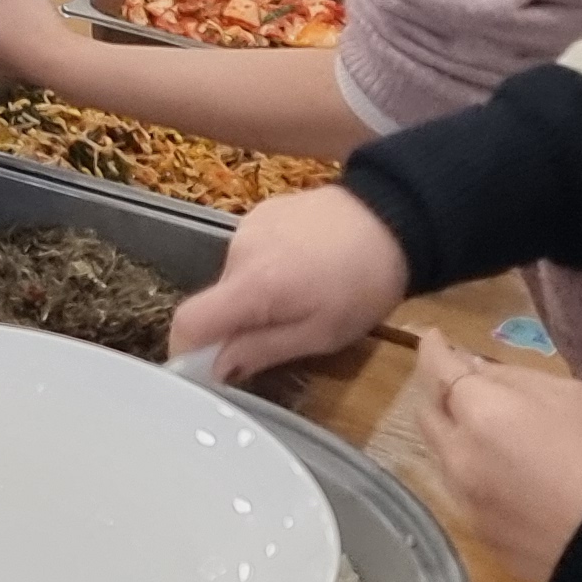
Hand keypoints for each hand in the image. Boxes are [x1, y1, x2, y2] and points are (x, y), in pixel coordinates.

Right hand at [163, 183, 408, 382]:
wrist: (394, 216)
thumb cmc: (363, 286)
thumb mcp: (321, 334)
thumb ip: (262, 350)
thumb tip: (217, 368)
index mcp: (251, 285)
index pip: (189, 321)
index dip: (187, 350)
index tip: (207, 370)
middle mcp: (237, 250)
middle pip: (215, 301)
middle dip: (238, 325)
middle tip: (284, 333)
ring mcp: (247, 226)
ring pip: (234, 278)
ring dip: (255, 296)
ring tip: (303, 296)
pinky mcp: (261, 211)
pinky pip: (249, 252)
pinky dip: (266, 268)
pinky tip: (304, 267)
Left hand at [405, 334, 581, 581]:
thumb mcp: (571, 395)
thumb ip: (513, 378)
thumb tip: (476, 371)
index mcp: (481, 414)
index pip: (437, 370)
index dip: (434, 350)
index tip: (435, 338)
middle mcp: (459, 457)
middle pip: (427, 413)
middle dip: (437, 391)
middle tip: (458, 381)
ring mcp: (465, 500)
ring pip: (440, 454)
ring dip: (451, 433)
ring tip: (480, 425)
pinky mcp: (478, 533)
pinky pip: (460, 490)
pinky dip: (469, 470)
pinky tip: (498, 470)